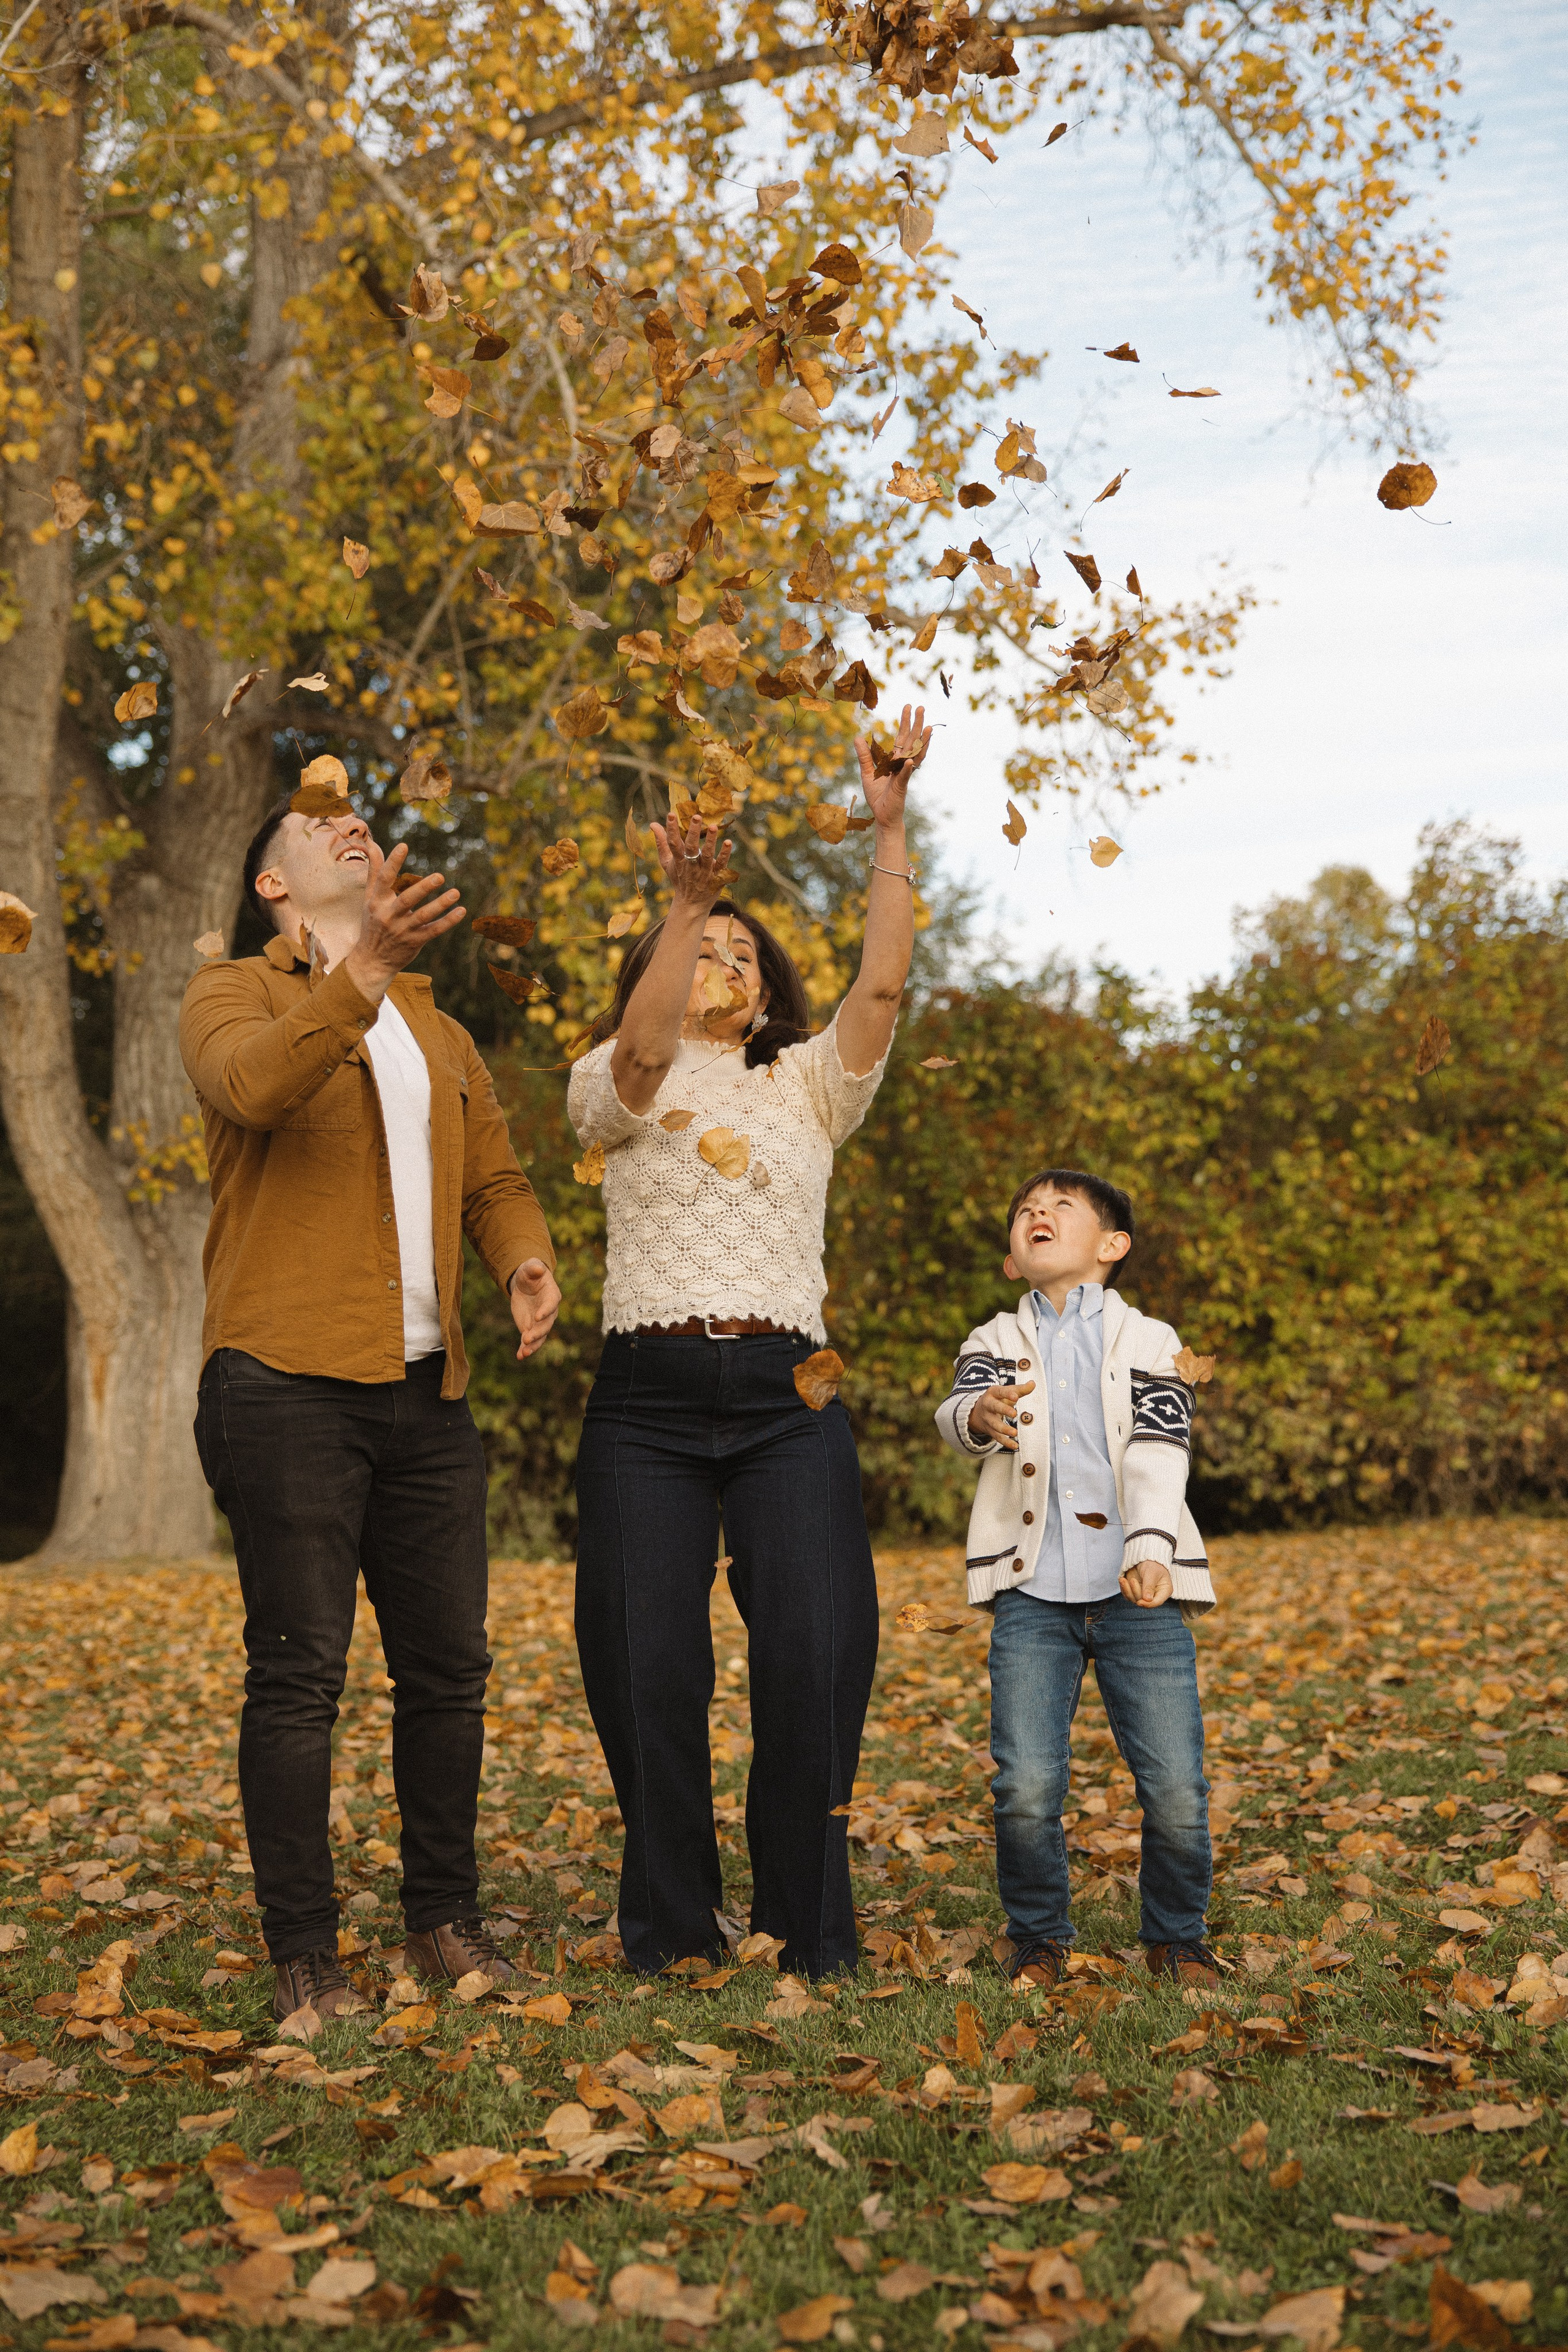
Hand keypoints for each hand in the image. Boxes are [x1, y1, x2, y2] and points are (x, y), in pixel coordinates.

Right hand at [344, 840, 463, 1000]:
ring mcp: (402, 930)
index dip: (393, 862)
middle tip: (439, 876)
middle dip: (423, 888)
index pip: (384, 879)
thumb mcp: (370, 898)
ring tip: (456, 893)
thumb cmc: (372, 922)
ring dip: (440, 904)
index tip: (403, 846)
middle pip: (407, 900)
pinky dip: (448, 921)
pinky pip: (434, 931)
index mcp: (377, 901)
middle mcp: (389, 916)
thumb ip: (375, 871)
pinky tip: (461, 911)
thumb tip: (373, 843)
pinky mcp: (415, 942)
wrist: (372, 960)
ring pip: (423, 916)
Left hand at [508, 1259, 560, 1359]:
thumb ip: (534, 1268)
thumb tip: (537, 1268)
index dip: (545, 1311)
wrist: (526, 1284)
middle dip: (537, 1333)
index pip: (550, 1305)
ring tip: (524, 1353)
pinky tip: (519, 1356)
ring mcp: (540, 1322)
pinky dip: (525, 1349)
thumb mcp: (530, 1268)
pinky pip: (529, 1341)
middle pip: (546, 1325)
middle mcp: (549, 1312)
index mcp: (552, 1296)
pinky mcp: (530, 1328)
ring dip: (533, 1345)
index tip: (537, 1317)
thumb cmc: (531, 1274)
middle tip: (527, 1338)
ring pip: (539, 1337)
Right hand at [651, 812, 733, 912]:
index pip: (673, 844)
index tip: (671, 814)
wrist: (691, 905)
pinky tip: (728, 842)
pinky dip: (725, 854)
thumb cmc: (679, 879)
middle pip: (691, 848)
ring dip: (711, 841)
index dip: (670, 829)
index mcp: (678, 861)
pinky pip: (721, 865)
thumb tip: (652, 823)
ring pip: (707, 856)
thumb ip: (661, 842)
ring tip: (713, 826)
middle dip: (694, 832)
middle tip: (697, 817)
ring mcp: (704, 872)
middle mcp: (690, 866)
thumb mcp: (667, 862)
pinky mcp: (716, 877)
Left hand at [855, 702, 930, 831]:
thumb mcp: (867, 773)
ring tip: (927, 727)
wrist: (882, 816)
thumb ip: (865, 755)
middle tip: (921, 707)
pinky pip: (905, 776)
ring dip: (921, 742)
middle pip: (911, 741)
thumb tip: (858, 737)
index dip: (905, 722)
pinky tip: (909, 760)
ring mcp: (904, 775)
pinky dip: (907, 768)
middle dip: (916, 724)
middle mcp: (902, 765)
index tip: (908, 707)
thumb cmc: (878, 796)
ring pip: (915, 755)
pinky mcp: (901, 787)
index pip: (902, 738)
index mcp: (895, 760)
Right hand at [967, 1379, 1034, 1450]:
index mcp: (993, 1393)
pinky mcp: (990, 1430)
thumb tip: (1033, 1383)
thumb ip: (1020, 1389)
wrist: (977, 1411)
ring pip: (995, 1424)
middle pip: (994, 1407)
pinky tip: (1014, 1445)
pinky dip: (1005, 1442)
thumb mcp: (1006, 1392)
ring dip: (1004, 1429)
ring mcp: (988, 1419)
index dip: (1007, 1394)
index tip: (1016, 1396)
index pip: (1000, 1392)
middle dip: (1003, 1410)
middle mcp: (988, 1405)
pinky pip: (997, 1437)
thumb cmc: (997, 1399)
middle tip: (1014, 1414)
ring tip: (1014, 1432)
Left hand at [1120, 1559, 1172, 1608]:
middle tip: (1133, 1580)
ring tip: (1123, 1580)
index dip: (1148, 1604)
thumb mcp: (1152, 1573)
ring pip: (1134, 1599)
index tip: (1139, 1602)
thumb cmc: (1152, 1564)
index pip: (1157, 1602)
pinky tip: (1122, 1580)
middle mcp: (1154, 1595)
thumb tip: (1147, 1599)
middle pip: (1144, 1601)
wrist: (1144, 1558)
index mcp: (1164, 1591)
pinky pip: (1128, 1595)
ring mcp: (1144, 1594)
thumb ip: (1149, 1586)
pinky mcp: (1135, 1592)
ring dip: (1128, 1591)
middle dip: (1136, 1592)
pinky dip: (1124, 1589)